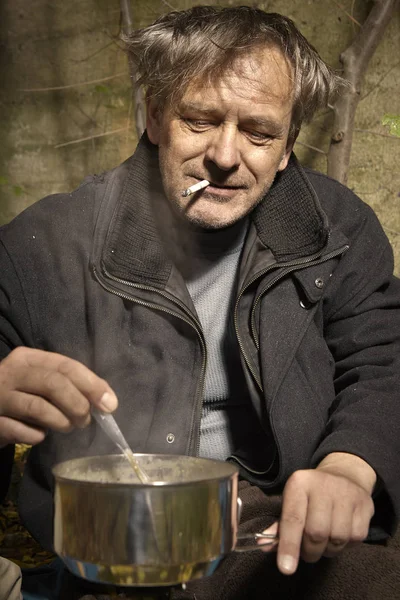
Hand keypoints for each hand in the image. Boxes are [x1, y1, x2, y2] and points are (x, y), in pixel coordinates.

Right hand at [0, 347, 117, 446]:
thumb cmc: (19, 396)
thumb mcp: (40, 382)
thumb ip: (69, 385)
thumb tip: (106, 400)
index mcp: (28, 358)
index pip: (65, 365)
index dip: (91, 384)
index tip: (109, 404)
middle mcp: (11, 372)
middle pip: (54, 383)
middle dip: (77, 404)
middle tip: (85, 420)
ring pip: (39, 407)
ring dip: (62, 421)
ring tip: (68, 428)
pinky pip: (22, 432)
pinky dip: (37, 436)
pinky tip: (39, 436)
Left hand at [259, 453, 375, 574]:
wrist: (344, 475)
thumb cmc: (311, 495)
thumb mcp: (292, 502)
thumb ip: (279, 526)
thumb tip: (264, 545)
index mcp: (300, 483)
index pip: (293, 518)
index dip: (289, 545)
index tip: (286, 568)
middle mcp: (324, 485)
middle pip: (316, 533)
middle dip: (310, 551)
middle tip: (307, 551)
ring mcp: (347, 494)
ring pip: (337, 538)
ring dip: (328, 550)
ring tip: (323, 542)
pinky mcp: (365, 505)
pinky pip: (355, 539)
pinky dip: (345, 545)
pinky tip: (339, 534)